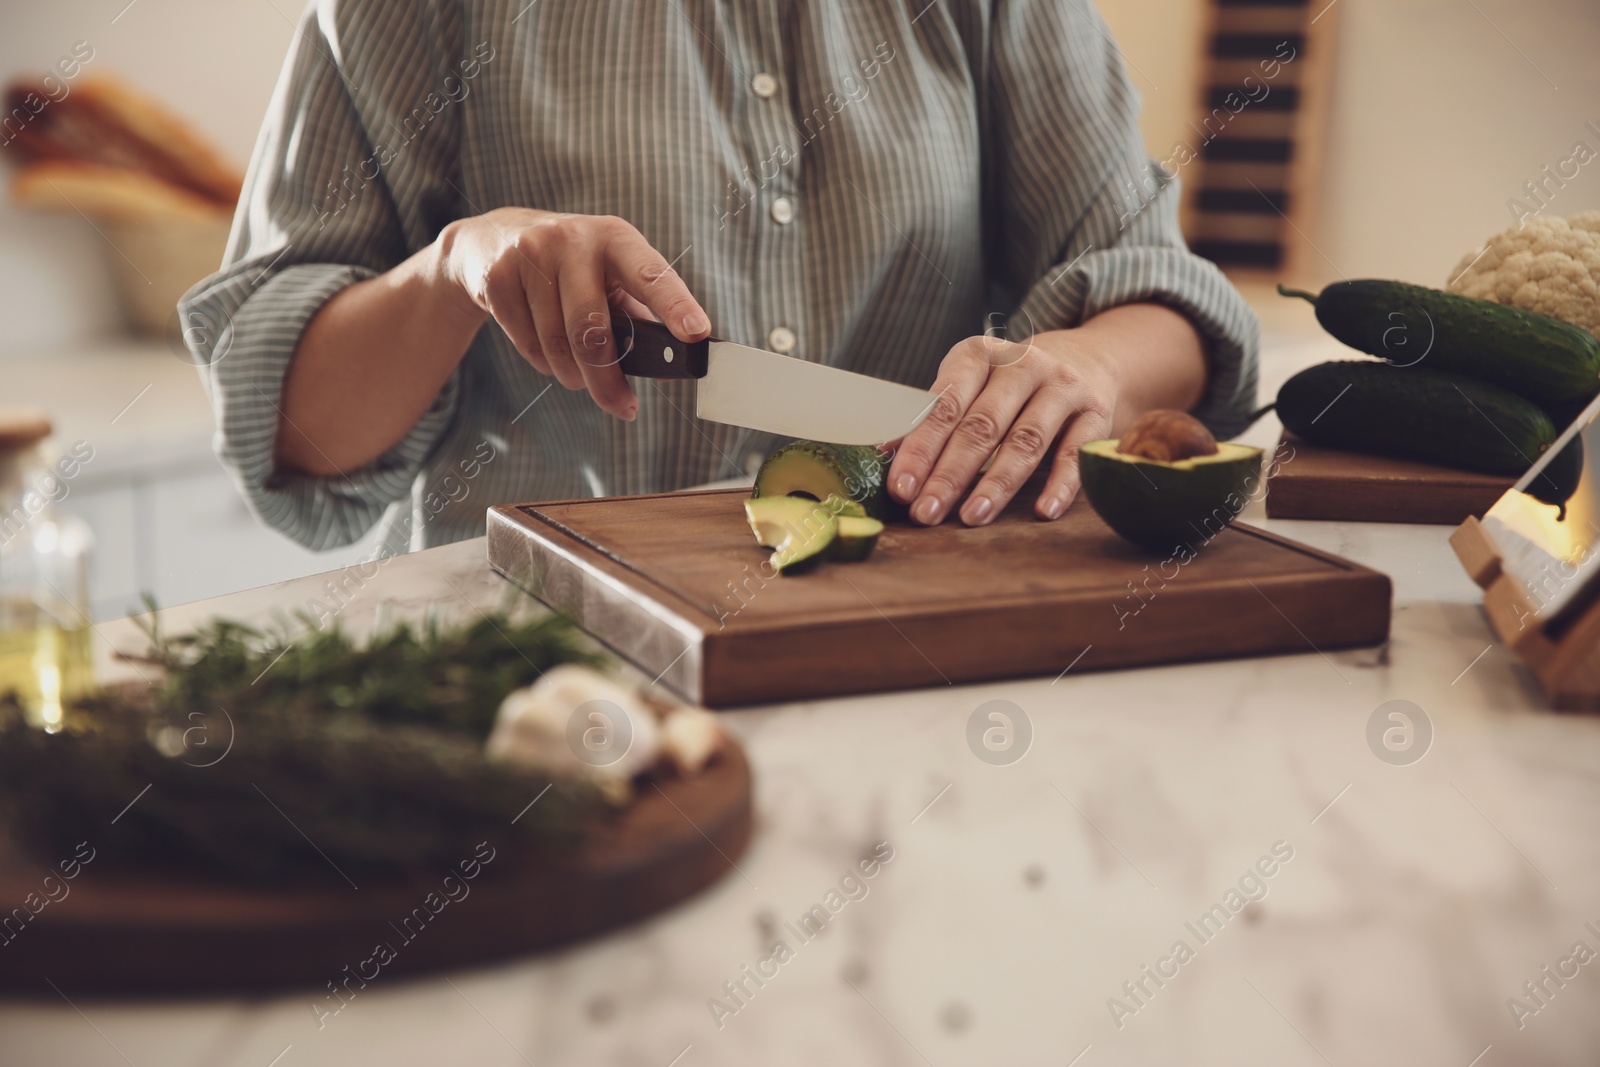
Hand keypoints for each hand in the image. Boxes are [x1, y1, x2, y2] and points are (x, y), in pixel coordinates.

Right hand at [436, 208, 709, 418]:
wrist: (490, 241)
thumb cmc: (570, 266)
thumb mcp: (607, 275)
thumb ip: (638, 315)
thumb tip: (668, 368)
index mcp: (615, 237)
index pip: (650, 274)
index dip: (675, 305)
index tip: (697, 334)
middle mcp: (572, 239)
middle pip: (592, 329)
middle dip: (607, 380)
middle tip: (624, 407)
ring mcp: (529, 255)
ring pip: (557, 344)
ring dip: (573, 375)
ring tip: (578, 374)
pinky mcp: (497, 278)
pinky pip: (527, 344)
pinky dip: (543, 361)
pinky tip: (546, 348)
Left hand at [887, 330, 1121, 525]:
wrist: (1086, 360)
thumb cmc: (1007, 386)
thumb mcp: (968, 388)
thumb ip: (932, 419)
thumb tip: (883, 456)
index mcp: (979, 355)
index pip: (944, 406)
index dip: (920, 449)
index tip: (900, 489)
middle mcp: (1022, 364)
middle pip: (981, 426)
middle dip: (950, 474)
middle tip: (926, 513)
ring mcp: (1062, 386)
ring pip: (1025, 441)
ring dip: (996, 484)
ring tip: (971, 518)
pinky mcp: (1095, 412)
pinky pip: (1076, 453)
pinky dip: (1060, 485)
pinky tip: (1041, 512)